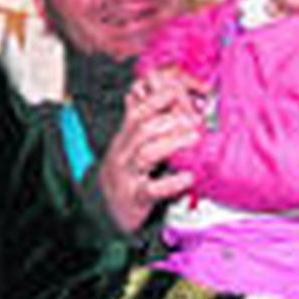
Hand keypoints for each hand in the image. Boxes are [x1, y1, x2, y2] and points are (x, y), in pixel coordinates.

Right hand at [97, 69, 205, 231]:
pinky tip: (189, 176)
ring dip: (172, 143)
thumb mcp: (127, 144)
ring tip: (194, 137)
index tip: (175, 90)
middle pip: (142, 130)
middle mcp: (124, 154)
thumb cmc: (124, 172)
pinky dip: (172, 183)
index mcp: (125, 139)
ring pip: (146, 154)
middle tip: (193, 117)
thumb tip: (139, 89)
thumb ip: (136, 118)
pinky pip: (152, 189)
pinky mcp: (136, 199)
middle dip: (168, 120)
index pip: (138, 113)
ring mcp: (128, 176)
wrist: (104, 209)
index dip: (156, 99)